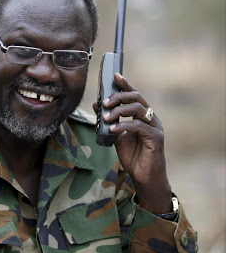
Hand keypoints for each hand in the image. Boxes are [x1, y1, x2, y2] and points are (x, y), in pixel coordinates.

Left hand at [93, 73, 171, 213]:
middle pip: (137, 98)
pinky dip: (124, 126)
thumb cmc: (132, 156)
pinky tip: (113, 130)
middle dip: (119, 97)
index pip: (134, 95)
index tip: (114, 75)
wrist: (144, 177)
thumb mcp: (115, 135)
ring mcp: (155, 127)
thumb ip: (109, 120)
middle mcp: (151, 118)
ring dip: (119, 111)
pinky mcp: (156, 138)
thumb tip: (96, 104)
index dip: (125, 84)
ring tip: (106, 118)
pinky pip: (139, 126)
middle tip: (105, 103)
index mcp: (142, 116)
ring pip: (138, 109)